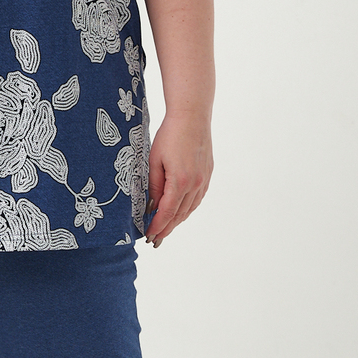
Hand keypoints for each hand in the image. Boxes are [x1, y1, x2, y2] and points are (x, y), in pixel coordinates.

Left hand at [144, 113, 212, 246]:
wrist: (191, 118)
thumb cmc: (169, 136)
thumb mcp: (154, 161)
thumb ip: (155, 186)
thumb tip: (152, 206)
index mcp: (180, 182)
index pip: (167, 212)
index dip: (158, 226)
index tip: (150, 236)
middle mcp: (195, 184)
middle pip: (180, 214)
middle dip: (167, 228)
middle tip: (156, 239)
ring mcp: (203, 180)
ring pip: (190, 208)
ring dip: (178, 220)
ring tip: (166, 228)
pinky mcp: (207, 174)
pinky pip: (197, 198)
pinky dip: (188, 208)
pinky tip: (180, 211)